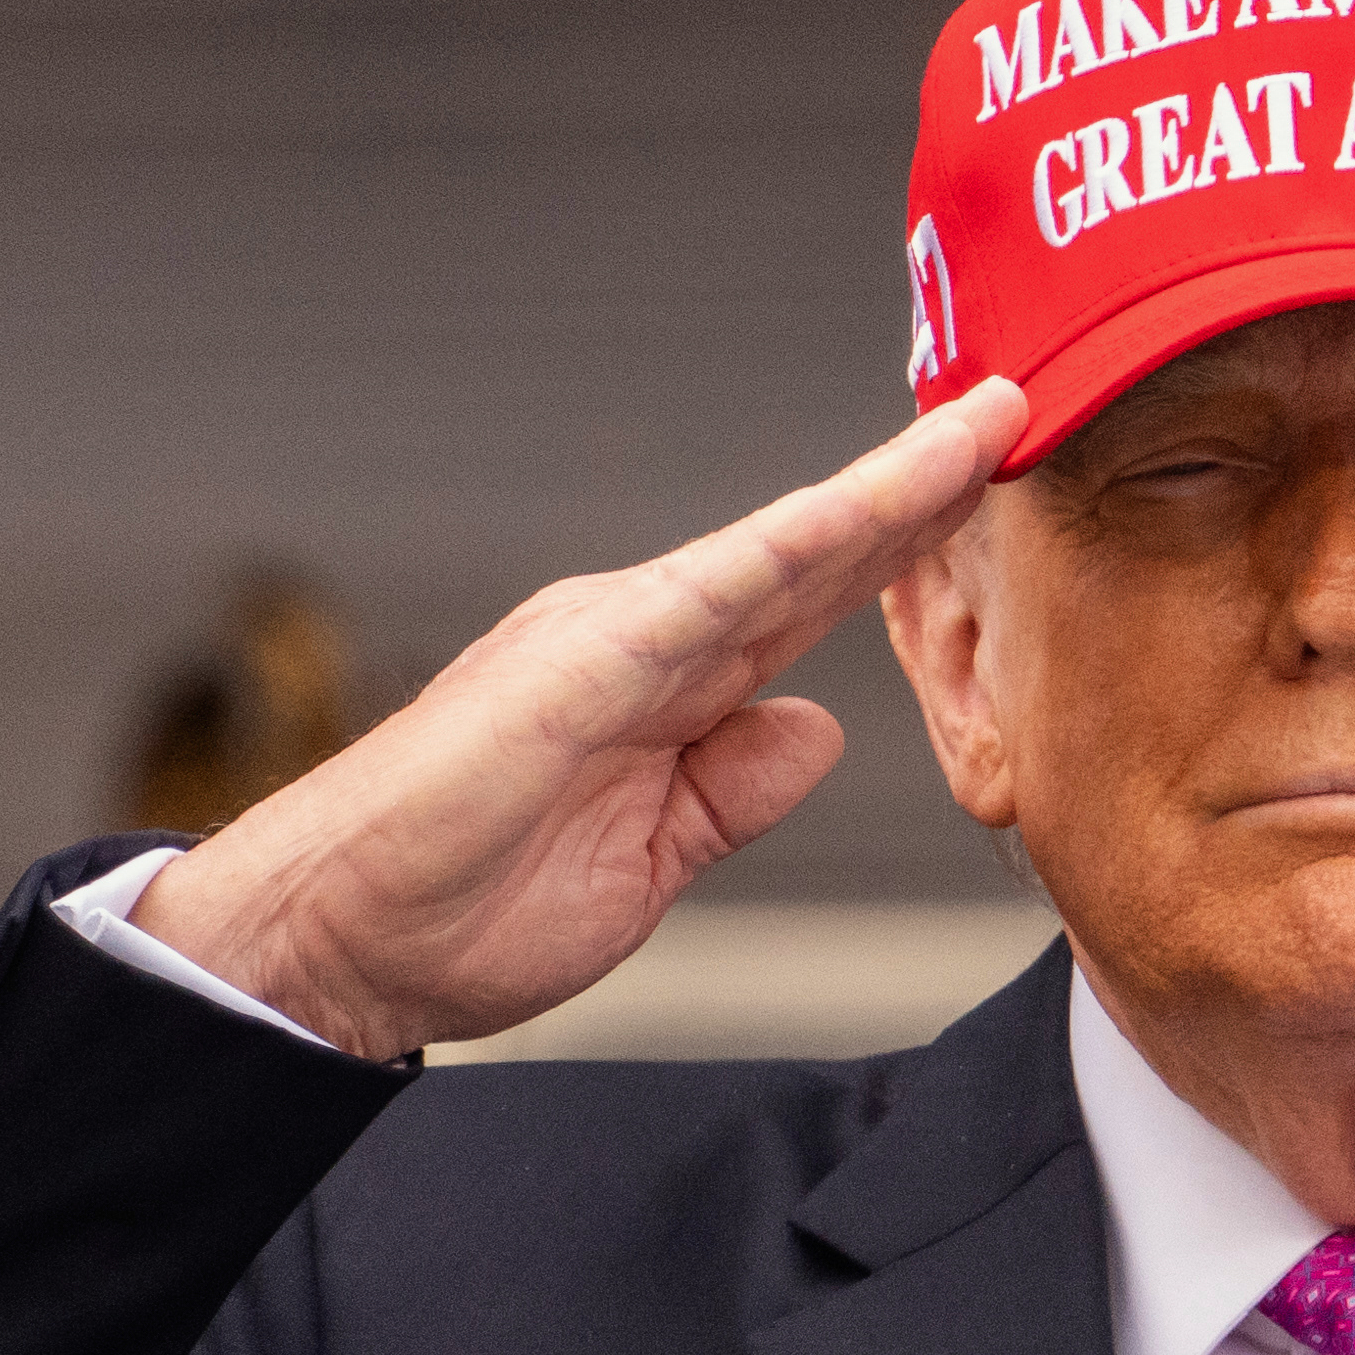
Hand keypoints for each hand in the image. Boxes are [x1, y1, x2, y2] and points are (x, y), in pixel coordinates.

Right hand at [130, 380, 1030, 1059]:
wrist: (333, 945)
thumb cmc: (463, 907)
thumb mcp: (650, 860)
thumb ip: (732, 789)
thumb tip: (815, 727)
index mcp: (665, 680)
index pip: (812, 596)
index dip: (905, 543)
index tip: (992, 490)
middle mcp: (645, 634)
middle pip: (815, 550)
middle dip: (922, 484)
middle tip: (1022, 408)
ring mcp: (611, 638)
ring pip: (779, 547)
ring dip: (884, 490)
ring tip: (982, 427)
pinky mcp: (575, 666)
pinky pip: (702, 596)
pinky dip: (785, 548)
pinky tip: (858, 511)